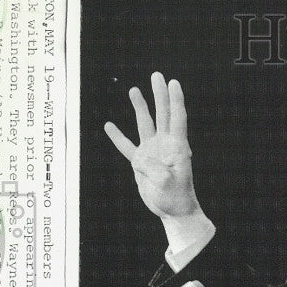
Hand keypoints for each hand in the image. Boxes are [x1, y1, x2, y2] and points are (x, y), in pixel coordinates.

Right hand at [104, 72, 201, 221]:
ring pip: (145, 124)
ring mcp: (153, 152)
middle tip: (157, 75)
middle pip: (162, 114)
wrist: (173, 210)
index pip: (177, 118)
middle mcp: (165, 145)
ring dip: (140, 107)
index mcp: (177, 146)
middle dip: (159, 94)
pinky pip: (127, 147)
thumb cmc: (176, 198)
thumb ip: (156, 171)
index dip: (175, 99)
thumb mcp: (168, 184)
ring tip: (134, 90)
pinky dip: (118, 137)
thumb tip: (140, 161)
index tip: (173, 83)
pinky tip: (109, 125)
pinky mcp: (142, 163)